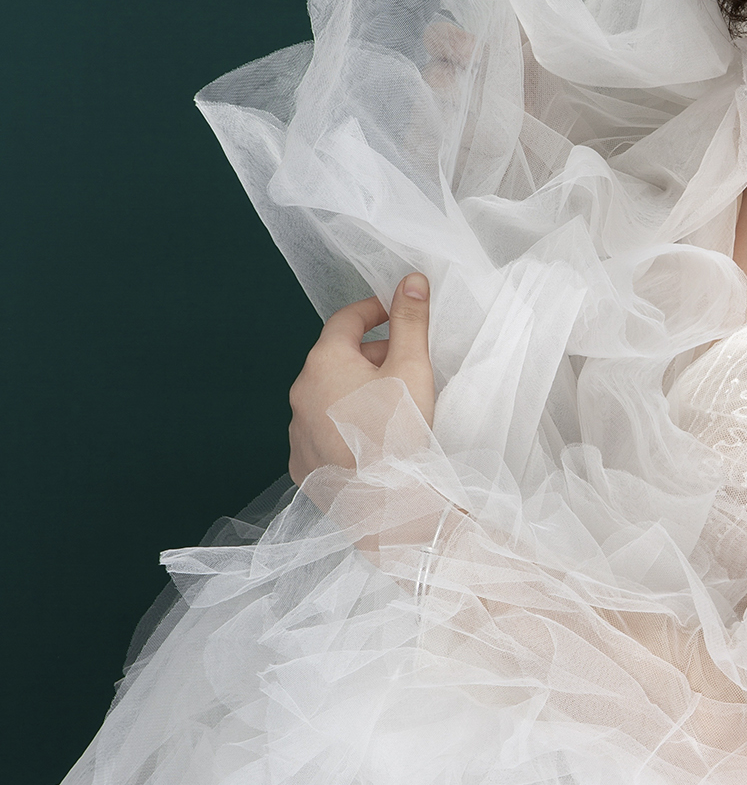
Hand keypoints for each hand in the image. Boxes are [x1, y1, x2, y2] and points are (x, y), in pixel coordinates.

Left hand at [288, 274, 435, 483]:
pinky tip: (370, 440)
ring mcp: (297, 431)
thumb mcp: (412, 367)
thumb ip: (410, 320)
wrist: (387, 504)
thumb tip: (411, 279)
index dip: (374, 310)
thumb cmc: (400, 432)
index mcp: (324, 362)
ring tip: (390, 407)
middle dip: (370, 356)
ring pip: (328, 398)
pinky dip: (343, 427)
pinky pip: (322, 434)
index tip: (395, 312)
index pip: (346, 320)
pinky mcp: (303, 465)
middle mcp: (301, 392)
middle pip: (337, 359)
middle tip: (405, 365)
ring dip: (354, 393)